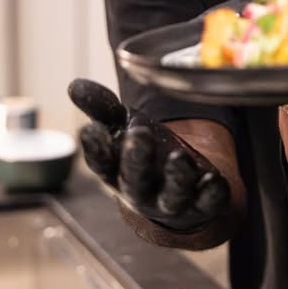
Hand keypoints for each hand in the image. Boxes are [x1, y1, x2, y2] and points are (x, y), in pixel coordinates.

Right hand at [67, 78, 229, 231]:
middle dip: (137, 159)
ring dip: (177, 177)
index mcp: (118, 171)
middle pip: (136, 179)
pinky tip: (213, 179)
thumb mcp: (124, 127)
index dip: (96, 149)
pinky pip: (209, 202)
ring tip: (179, 157)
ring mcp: (174, 200)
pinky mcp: (205, 203)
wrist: (184, 188)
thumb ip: (103, 108)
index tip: (90, 130)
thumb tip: (74, 85)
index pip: (102, 163)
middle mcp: (143, 190)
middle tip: (140, 135)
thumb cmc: (146, 152)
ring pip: (173, 194)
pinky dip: (211, 193)